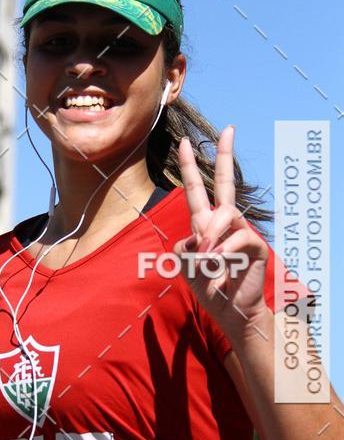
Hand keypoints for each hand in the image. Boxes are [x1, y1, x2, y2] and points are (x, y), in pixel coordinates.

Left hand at [172, 126, 268, 339]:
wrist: (228, 310)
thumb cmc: (207, 285)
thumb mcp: (184, 264)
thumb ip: (183, 246)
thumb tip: (200, 234)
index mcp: (204, 223)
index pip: (197, 189)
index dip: (189, 166)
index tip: (184, 142)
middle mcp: (224, 222)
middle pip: (226, 182)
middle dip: (225, 155)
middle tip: (228, 129)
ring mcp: (241, 231)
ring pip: (225, 213)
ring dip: (211, 234)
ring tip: (206, 258)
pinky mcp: (254, 245)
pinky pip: (238, 237)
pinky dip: (224, 250)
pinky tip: (219, 263)